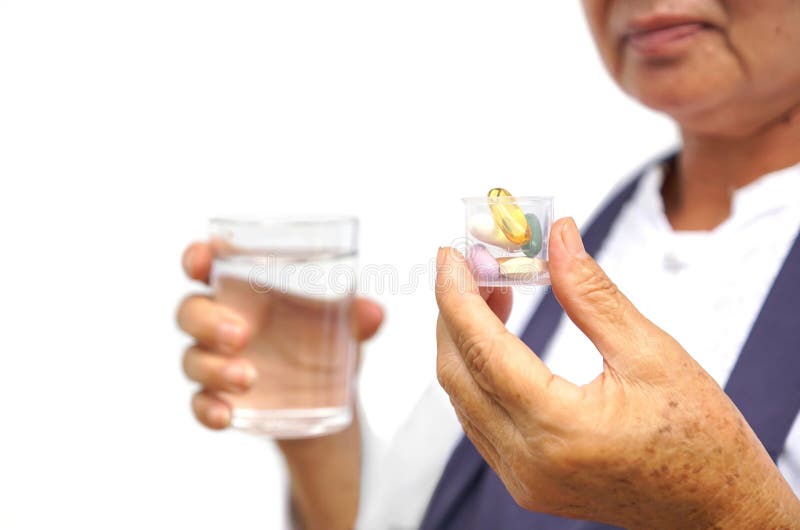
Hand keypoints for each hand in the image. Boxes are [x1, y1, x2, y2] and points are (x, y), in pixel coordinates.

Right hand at [176, 241, 383, 529]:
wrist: (329, 400)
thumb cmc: (325, 341)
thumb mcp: (344, 326)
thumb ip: (357, 317)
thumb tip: (374, 314)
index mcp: (245, 289)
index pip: (207, 265)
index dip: (196, 257)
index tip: (201, 261)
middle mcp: (222, 321)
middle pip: (190, 311)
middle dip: (206, 320)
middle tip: (241, 334)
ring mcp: (216, 361)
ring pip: (192, 359)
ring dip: (214, 368)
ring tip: (249, 378)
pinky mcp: (219, 399)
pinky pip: (199, 403)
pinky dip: (208, 409)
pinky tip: (227, 415)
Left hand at [435, 218, 799, 528]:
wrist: (718, 510)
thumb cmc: (700, 437)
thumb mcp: (650, 353)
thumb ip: (591, 293)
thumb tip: (557, 236)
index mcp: (559, 429)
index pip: (482, 349)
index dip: (459, 294)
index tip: (452, 252)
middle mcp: (527, 461)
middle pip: (459, 371)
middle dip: (455, 310)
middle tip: (471, 262)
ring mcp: (522, 478)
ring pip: (464, 396)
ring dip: (465, 339)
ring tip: (492, 289)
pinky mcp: (525, 481)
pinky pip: (480, 418)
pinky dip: (479, 372)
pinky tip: (497, 337)